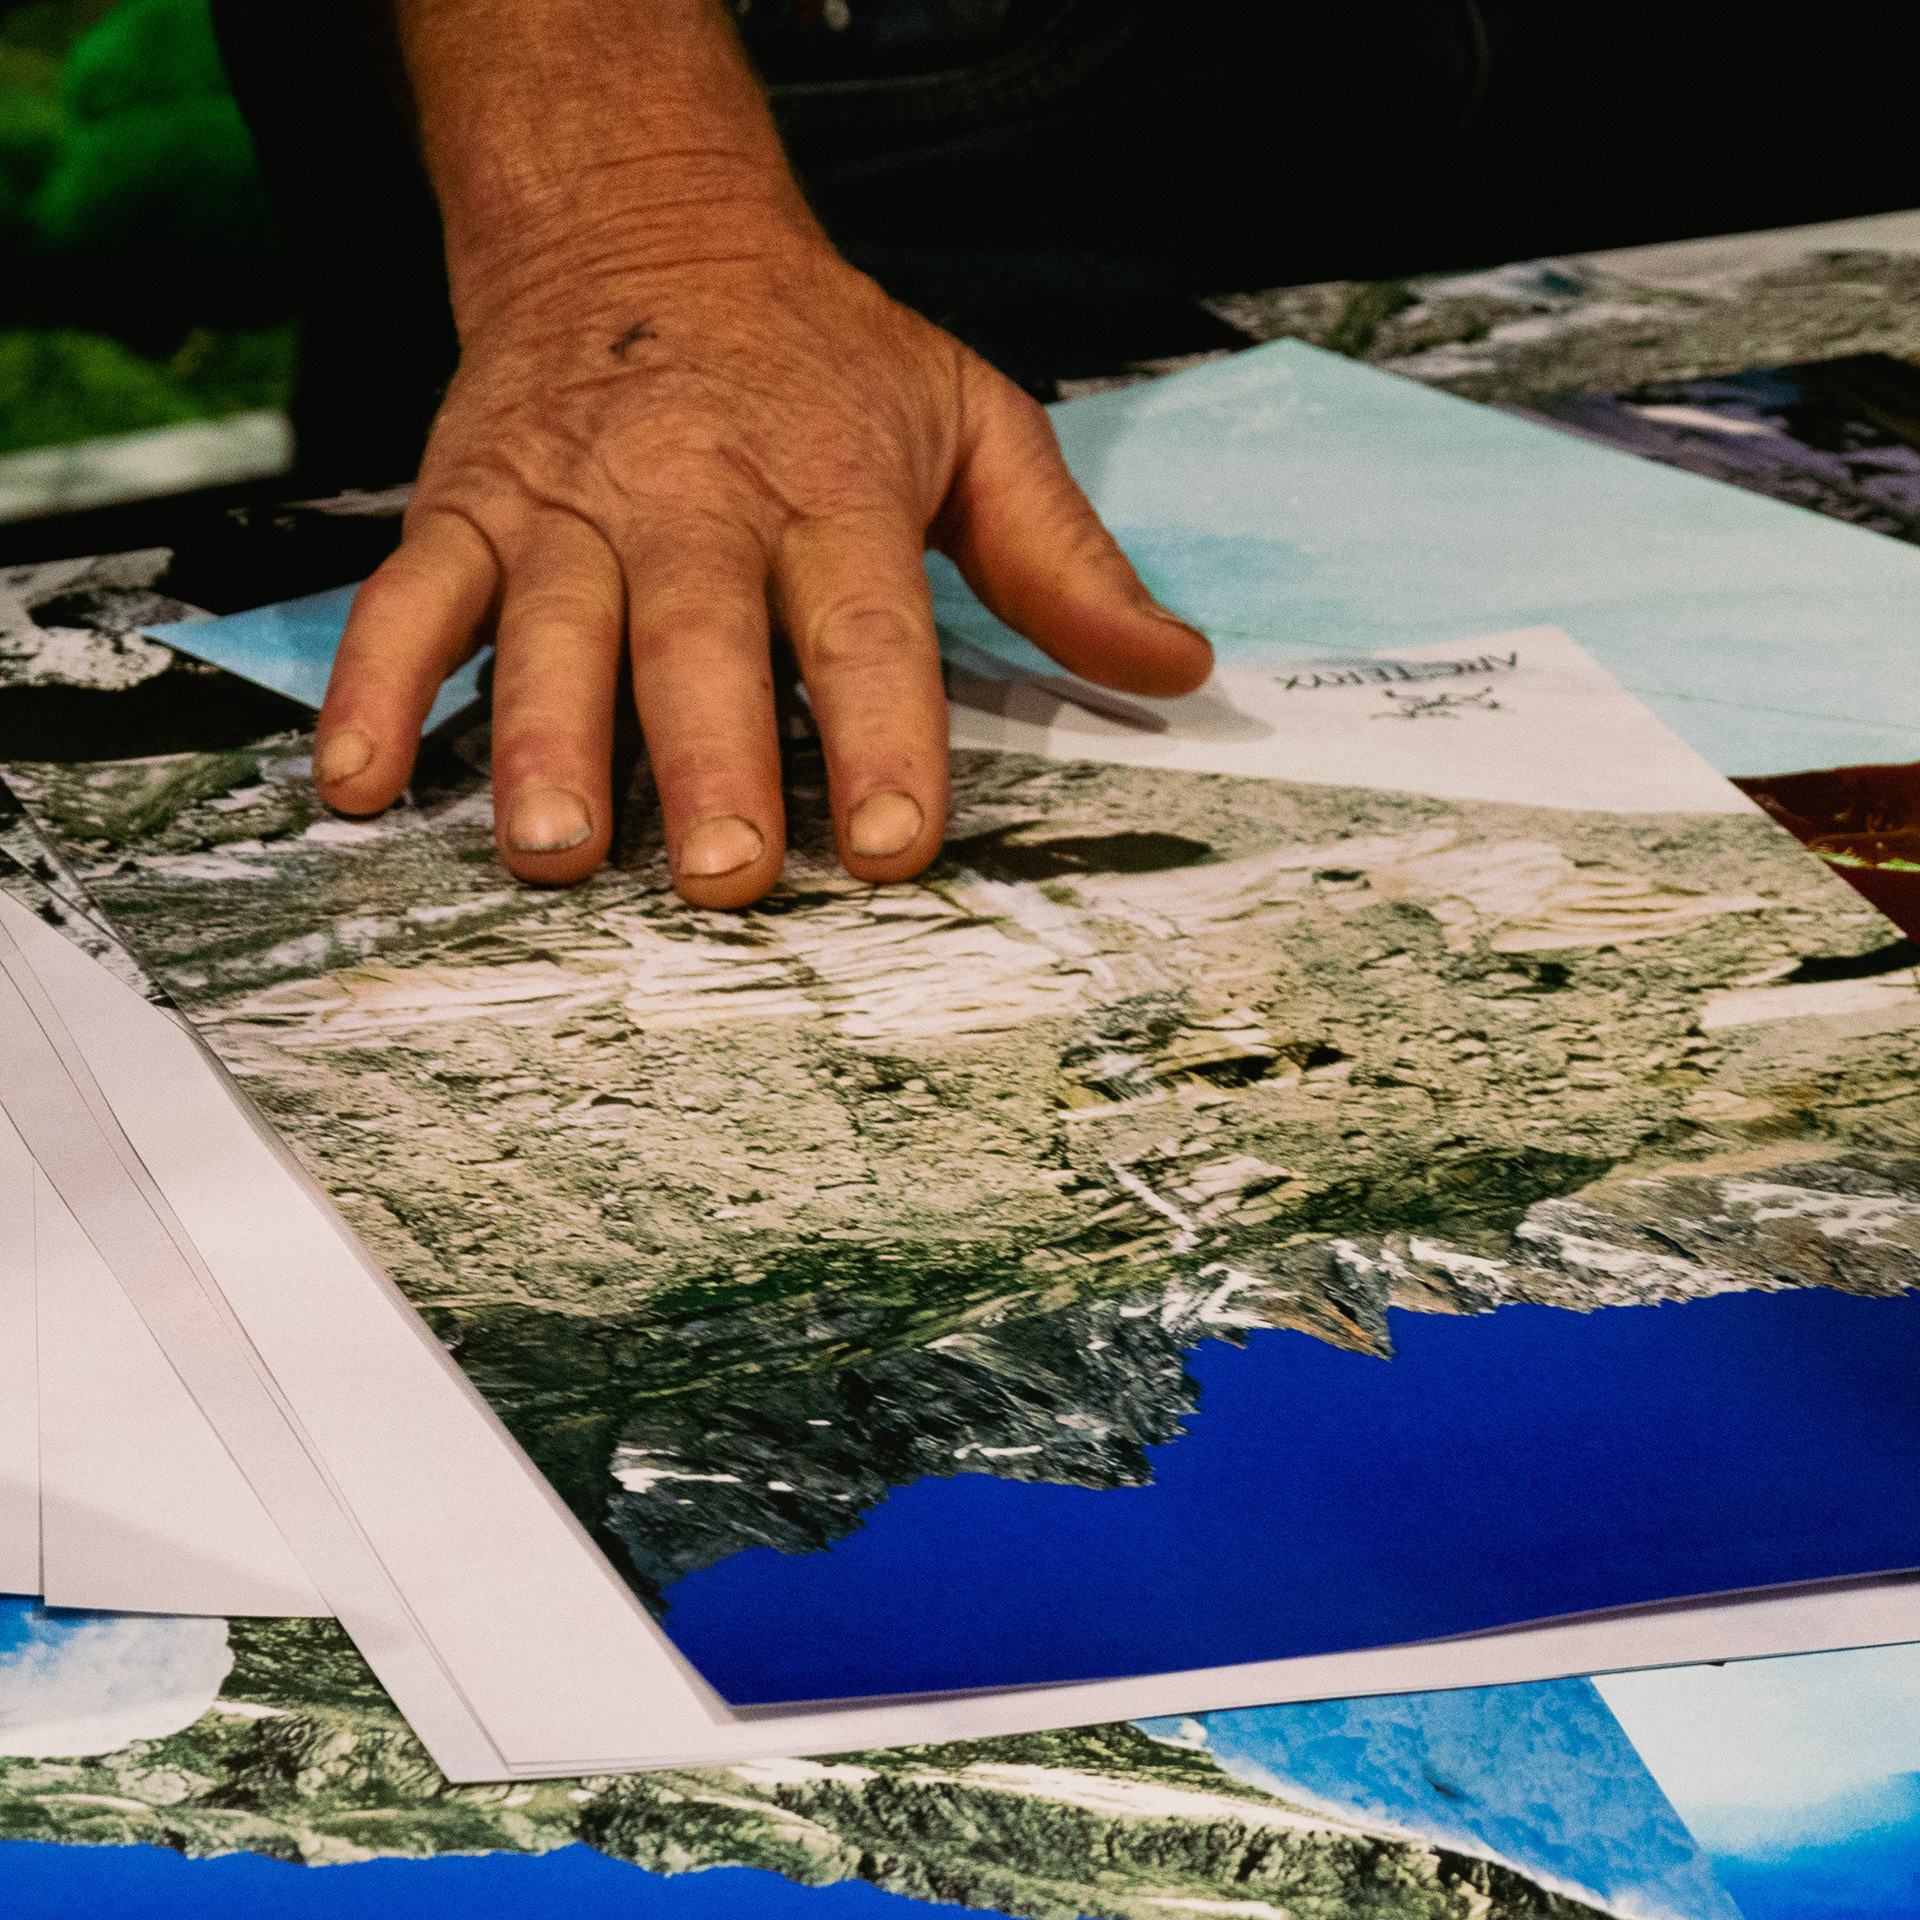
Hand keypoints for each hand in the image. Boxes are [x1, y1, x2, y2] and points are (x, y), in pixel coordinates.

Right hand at [312, 11, 1209, 907]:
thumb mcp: (970, 419)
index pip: (865, 624)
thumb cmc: (821, 353)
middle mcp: (692, 501)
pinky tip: (358, 787)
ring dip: (545, 742)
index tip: (899, 844)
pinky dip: (373, 689)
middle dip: (713, 759)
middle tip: (725, 874)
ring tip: (553, 852)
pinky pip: (406, 601)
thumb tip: (1176, 668)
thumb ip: (1064, 557)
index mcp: (828, 486)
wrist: (640, 219)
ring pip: (549, 630)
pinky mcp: (464, 507)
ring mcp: (565, 507)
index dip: (887, 734)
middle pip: (700, 639)